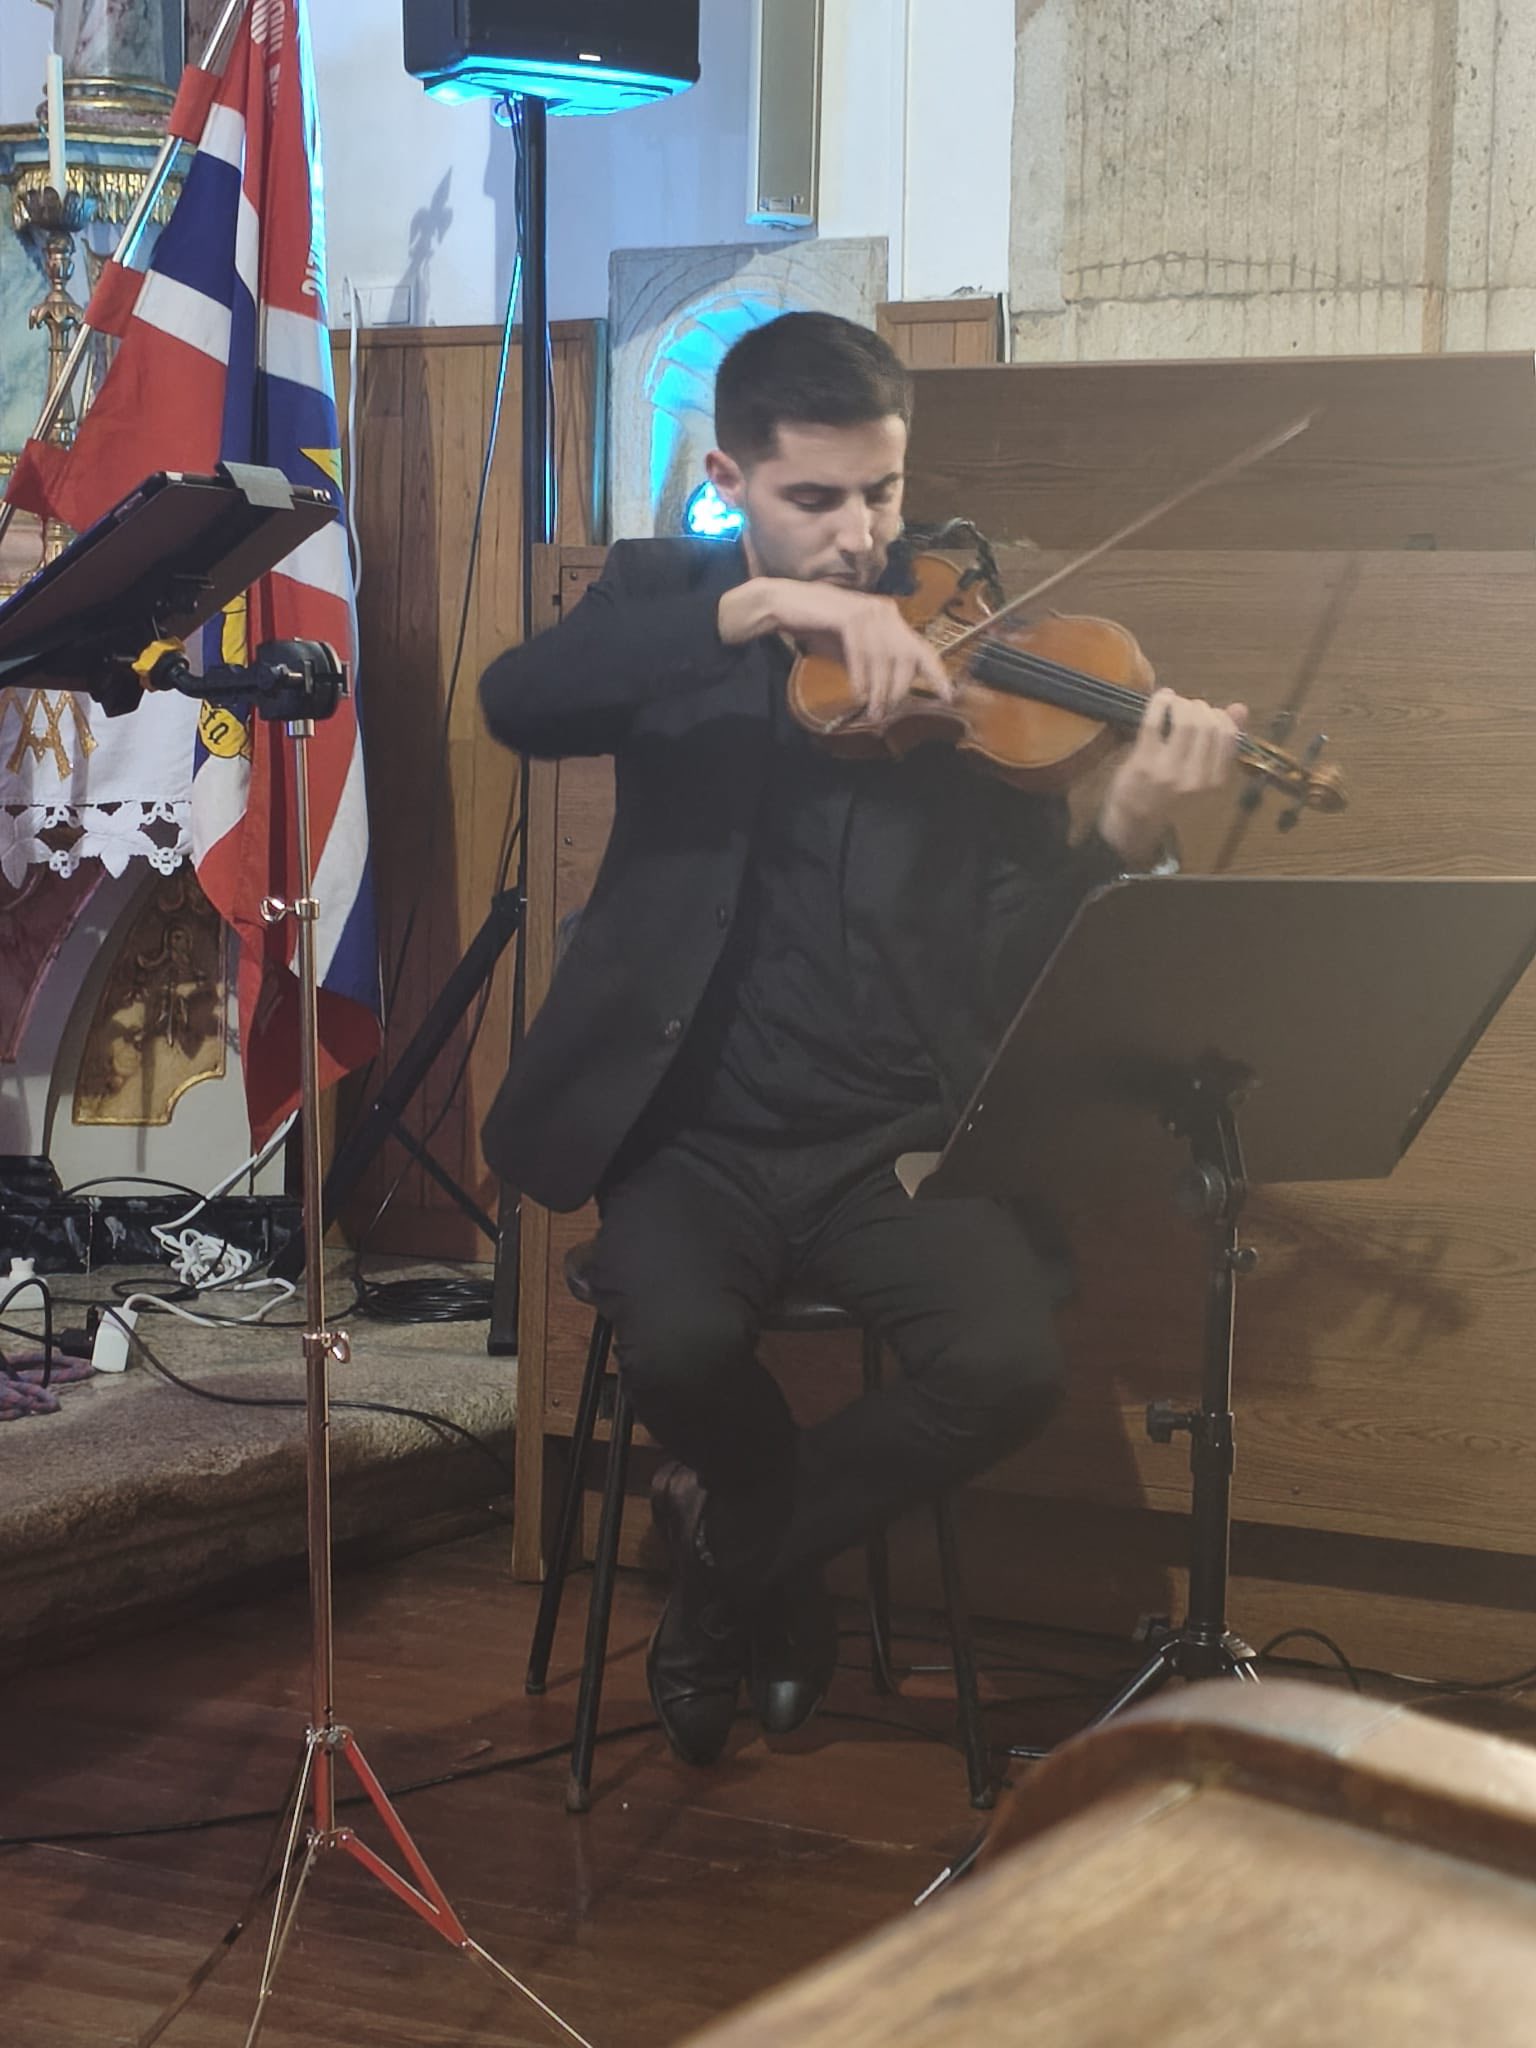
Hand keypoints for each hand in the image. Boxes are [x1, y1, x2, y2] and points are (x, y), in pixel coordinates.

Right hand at [719, 577, 953, 724]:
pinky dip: (861, 676)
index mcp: (890, 619)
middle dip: (897, 690)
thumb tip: (886, 694)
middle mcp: (885, 612)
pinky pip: (861, 652)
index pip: (921, 647)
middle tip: (884, 713)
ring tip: (871, 710)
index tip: (947, 696)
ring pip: (884, 658)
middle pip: (905, 657)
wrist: (784, 605)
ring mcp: (867, 610)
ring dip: (878, 689)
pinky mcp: (848, 614)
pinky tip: (858, 693)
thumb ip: (872, 665)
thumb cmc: (818, 628)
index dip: (936, 673)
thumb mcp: (851, 651)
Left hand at [1096, 687, 1247, 864]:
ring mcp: (1169, 769)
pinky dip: (1160, 702)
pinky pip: (1155, 722)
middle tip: (1190, 707)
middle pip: (1208, 724)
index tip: (1209, 714)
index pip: (1228, 735)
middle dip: (1201, 707)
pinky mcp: (1143, 761)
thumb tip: (1241, 708)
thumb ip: (1223, 743)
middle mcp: (1196, 777)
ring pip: (1186, 720)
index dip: (1220, 716)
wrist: (1134, 823)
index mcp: (1215, 781)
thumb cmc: (1170, 798)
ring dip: (1182, 703)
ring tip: (1176, 704)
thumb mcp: (1202, 776)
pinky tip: (1163, 698)